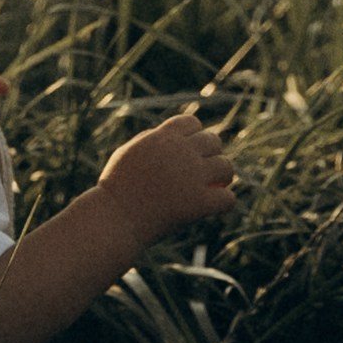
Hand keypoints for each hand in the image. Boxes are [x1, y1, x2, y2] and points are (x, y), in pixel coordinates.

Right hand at [96, 113, 235, 244]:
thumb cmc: (116, 188)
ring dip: (223, 176)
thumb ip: (152, 140)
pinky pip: (228, 198)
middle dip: (212, 153)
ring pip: (226, 167)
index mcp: (163, 136)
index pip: (192, 123)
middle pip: (213, 142)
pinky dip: (223, 202)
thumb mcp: (128, 154)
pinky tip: (214, 206)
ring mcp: (193, 176)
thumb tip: (174, 136)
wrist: (114, 219)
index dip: (194, 134)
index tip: (191, 149)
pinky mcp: (200, 201)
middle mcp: (182, 151)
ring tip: (215, 186)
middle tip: (206, 170)